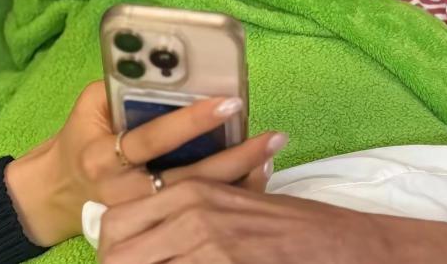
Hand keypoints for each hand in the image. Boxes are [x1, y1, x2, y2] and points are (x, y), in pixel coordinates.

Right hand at [5, 81, 286, 246]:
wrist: (63, 187)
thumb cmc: (84, 134)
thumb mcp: (91, 103)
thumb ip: (123, 87)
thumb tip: (169, 66)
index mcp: (104, 157)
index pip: (151, 139)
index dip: (190, 122)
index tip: (227, 102)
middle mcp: (125, 191)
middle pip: (188, 178)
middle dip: (232, 156)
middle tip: (269, 135)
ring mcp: (144, 213)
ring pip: (199, 200)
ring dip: (239, 176)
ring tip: (270, 150)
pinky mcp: (159, 223)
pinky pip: (201, 211)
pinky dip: (232, 191)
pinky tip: (258, 172)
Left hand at [98, 185, 394, 263]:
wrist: (337, 243)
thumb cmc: (282, 226)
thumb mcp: (229, 205)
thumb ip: (186, 214)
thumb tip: (139, 235)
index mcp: (186, 190)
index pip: (114, 221)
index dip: (109, 250)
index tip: (117, 259)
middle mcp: (190, 211)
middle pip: (116, 252)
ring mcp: (208, 243)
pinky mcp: (225, 263)